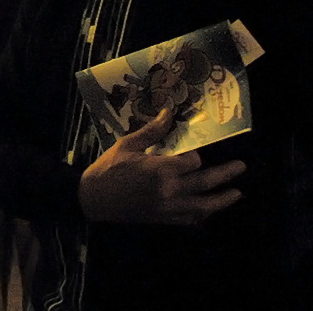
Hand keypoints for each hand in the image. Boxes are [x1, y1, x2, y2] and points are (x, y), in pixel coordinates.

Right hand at [79, 108, 245, 224]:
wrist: (92, 199)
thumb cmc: (108, 168)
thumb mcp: (128, 145)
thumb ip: (152, 132)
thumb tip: (169, 113)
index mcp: (160, 170)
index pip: (193, 161)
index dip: (196, 155)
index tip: (194, 150)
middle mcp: (169, 190)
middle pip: (205, 182)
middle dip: (225, 174)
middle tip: (241, 167)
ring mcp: (168, 207)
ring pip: (204, 206)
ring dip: (222, 200)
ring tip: (237, 193)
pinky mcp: (163, 219)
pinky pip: (190, 219)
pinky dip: (203, 214)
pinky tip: (210, 209)